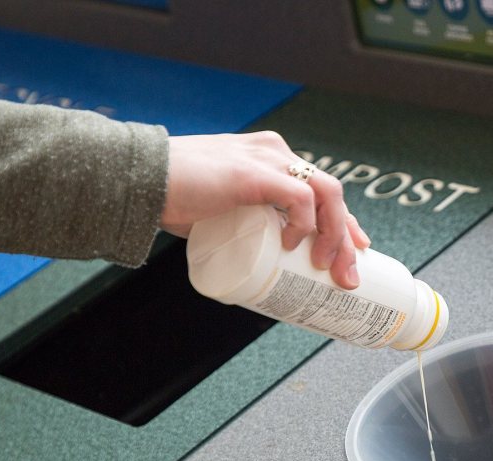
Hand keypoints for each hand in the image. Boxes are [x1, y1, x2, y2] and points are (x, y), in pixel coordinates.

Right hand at [161, 131, 370, 288]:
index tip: (356, 251)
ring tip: (327, 267)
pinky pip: (299, 196)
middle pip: (330, 194)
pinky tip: (295, 245)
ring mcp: (266, 159)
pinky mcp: (252, 173)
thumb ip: (241, 220)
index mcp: (271, 157)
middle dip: (346, 238)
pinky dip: (305, 223)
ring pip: (325, 193)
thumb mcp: (221, 206)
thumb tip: (257, 260)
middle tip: (348, 276)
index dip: (344, 221)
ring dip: (335, 235)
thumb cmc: (172, 195)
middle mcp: (275, 152)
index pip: (321, 189)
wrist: (136, 180)